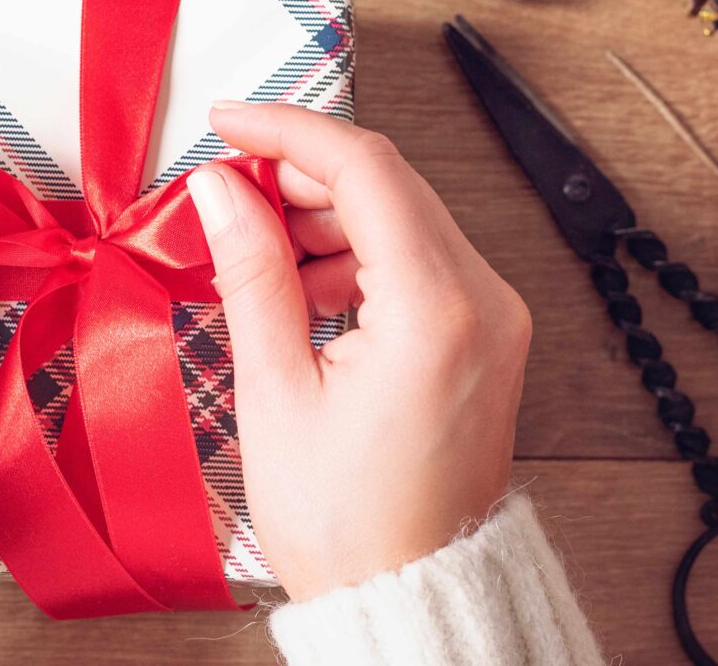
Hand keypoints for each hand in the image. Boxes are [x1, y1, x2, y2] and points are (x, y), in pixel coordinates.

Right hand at [187, 103, 529, 598]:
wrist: (404, 594)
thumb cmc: (347, 524)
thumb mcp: (275, 391)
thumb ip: (251, 273)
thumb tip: (224, 192)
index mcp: (439, 310)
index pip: (365, 169)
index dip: (287, 132)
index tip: (229, 123)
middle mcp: (485, 302)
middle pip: (389, 184)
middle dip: (301, 175)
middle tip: (226, 191)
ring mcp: (493, 318)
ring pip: (403, 217)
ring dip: (326, 216)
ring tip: (255, 254)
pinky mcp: (484, 337)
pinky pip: (419, 261)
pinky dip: (357, 255)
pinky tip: (301, 287)